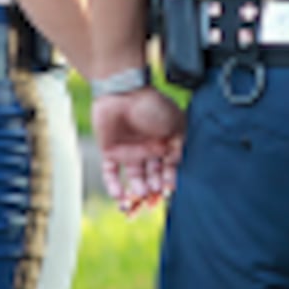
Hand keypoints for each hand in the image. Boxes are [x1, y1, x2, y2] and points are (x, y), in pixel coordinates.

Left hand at [94, 87, 184, 213]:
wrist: (123, 91)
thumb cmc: (152, 105)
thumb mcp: (175, 125)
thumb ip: (177, 148)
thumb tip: (176, 168)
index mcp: (165, 145)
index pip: (168, 170)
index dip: (168, 183)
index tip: (168, 192)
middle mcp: (148, 151)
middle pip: (152, 178)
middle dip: (153, 191)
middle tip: (152, 198)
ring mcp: (129, 152)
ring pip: (134, 179)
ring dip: (136, 191)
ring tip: (138, 196)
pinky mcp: (110, 151)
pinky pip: (111, 173)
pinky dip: (114, 185)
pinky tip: (119, 196)